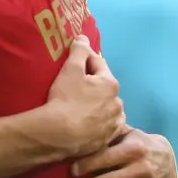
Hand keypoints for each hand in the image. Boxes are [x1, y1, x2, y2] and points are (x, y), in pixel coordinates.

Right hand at [43, 37, 125, 157]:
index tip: (72, 63)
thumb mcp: (70, 69)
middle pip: (104, 88)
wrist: (60, 134)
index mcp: (110, 84)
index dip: (84, 61)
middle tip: (74, 88)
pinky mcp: (107, 139)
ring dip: (98, 106)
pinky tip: (85, 124)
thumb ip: (79, 51)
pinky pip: (104, 127)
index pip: (98, 64)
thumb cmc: (65, 98)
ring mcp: (114, 123)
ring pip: (107, 108)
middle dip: (93, 86)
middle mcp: (118, 103)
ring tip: (80, 108)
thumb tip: (83, 38)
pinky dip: (97, 123)